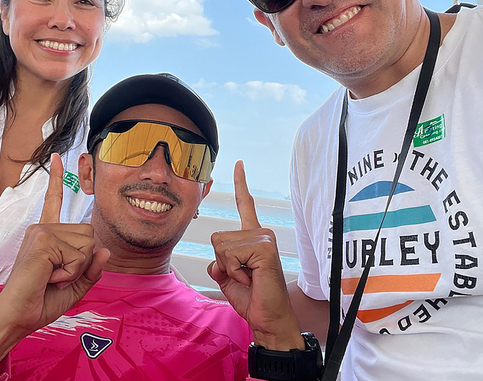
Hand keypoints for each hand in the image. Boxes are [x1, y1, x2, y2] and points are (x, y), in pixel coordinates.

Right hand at [0, 153, 109, 368]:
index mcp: (47, 235)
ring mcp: (41, 232)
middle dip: (83, 261)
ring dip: (76, 268)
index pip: (54, 201)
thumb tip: (105, 250)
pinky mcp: (42, 240)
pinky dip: (70, 273)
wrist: (17, 317)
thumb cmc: (40, 302)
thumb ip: (91, 270)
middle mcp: (42, 228)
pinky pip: (78, 255)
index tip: (57, 157)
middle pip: (89, 234)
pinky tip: (49, 277)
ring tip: (52, 277)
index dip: (57, 179)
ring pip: (87, 244)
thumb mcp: (75, 287)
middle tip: (57, 276)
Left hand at [208, 161, 304, 349]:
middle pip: (217, 236)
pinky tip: (252, 278)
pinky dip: (235, 272)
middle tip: (244, 276)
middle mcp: (261, 233)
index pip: (246, 205)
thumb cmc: (252, 299)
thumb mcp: (228, 278)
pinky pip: (230, 255)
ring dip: (229, 268)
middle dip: (222, 262)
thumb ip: (219, 264)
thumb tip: (215, 262)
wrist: (267, 319)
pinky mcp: (264, 248)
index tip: (239, 164)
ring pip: (221, 246)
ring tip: (249, 278)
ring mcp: (264, 239)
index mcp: (253, 237)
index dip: (241, 184)